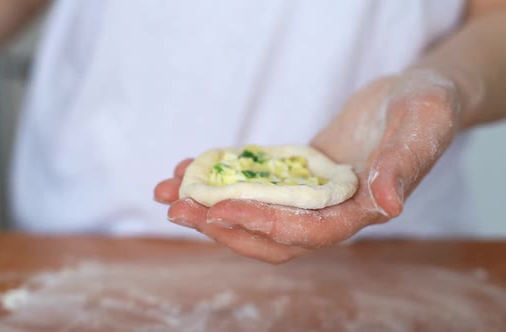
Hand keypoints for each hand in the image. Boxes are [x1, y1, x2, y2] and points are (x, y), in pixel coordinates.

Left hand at [155, 69, 461, 263]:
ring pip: (255, 214)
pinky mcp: (298, 174)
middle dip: (221, 225)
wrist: (417, 94)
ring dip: (210, 207)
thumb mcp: (423, 124)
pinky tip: (191, 166)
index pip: (309, 233)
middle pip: (270, 234)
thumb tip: (387, 203)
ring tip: (167, 190)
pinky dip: (223, 178)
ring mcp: (312, 195)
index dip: (263, 225)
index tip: (220, 209)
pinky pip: (255, 184)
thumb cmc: (428, 106)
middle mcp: (334, 210)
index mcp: (364, 209)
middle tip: (175, 207)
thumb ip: (403, 163)